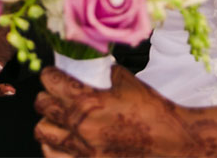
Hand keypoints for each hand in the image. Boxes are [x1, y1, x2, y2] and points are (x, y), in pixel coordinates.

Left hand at [34, 66, 195, 157]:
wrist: (172, 143)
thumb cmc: (155, 114)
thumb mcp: (130, 84)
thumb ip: (109, 74)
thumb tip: (101, 68)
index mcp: (90, 102)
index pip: (53, 84)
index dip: (49, 75)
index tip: (50, 74)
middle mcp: (81, 127)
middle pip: (43, 107)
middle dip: (45, 97)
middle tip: (53, 93)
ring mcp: (82, 150)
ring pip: (43, 133)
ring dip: (47, 122)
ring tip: (56, 118)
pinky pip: (54, 155)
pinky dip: (53, 146)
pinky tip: (61, 140)